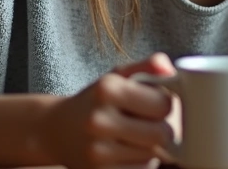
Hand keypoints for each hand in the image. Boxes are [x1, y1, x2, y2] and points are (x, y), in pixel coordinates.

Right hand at [33, 53, 177, 168]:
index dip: (166, 105)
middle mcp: (98, 120)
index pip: (164, 104)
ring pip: (153, 155)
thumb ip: (147, 67)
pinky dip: (139, 163)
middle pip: (161, 134)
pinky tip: (125, 151)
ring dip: (151, 147)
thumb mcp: (118, 76)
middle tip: (149, 123)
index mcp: (107, 89)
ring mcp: (97, 151)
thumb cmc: (97, 100)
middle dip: (162, 129)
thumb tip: (169, 69)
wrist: (58, 130)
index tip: (155, 104)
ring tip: (133, 136)